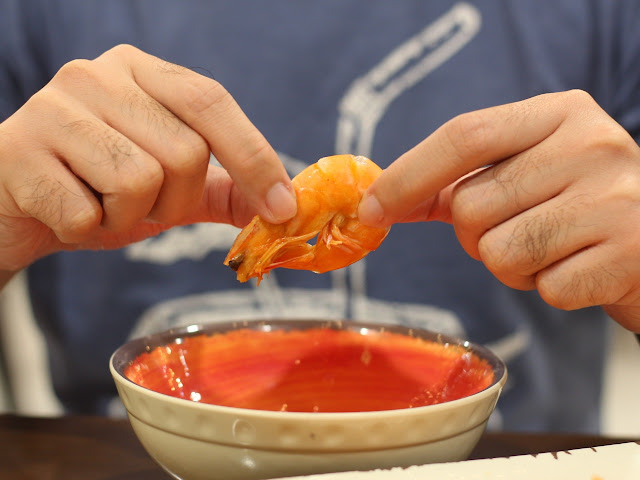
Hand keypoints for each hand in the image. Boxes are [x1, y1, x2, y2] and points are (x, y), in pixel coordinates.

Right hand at [0, 44, 295, 272]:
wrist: (16, 206)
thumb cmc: (97, 188)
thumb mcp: (170, 186)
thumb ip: (224, 189)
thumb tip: (284, 207)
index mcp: (141, 72)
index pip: (211, 102)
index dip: (254, 157)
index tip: (283, 209)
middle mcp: (97, 74)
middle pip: (184, 152)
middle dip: (173, 202)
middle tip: (138, 205)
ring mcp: (52, 107)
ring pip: (139, 181)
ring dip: (128, 217)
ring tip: (100, 205)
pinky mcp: (16, 151)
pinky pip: (86, 213)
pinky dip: (85, 230)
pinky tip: (65, 212)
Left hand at [359, 90, 639, 331]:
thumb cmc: (573, 205)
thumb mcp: (524, 173)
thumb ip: (454, 182)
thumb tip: (378, 201)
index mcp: (560, 112)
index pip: (463, 136)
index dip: (408, 175)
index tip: (371, 208)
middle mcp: (591, 145)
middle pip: (471, 205)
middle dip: (474, 234)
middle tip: (517, 229)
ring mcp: (614, 199)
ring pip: (498, 252)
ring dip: (510, 265)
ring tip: (550, 248)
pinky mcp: (627, 253)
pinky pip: (542, 287)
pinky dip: (546, 288)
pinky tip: (577, 267)